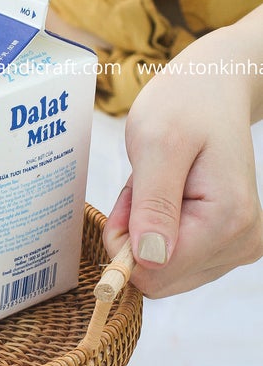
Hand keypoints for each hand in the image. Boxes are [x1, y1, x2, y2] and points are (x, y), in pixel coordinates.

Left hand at [103, 21, 262, 297]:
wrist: (213, 90)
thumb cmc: (183, 106)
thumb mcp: (156, 144)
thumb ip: (153, 205)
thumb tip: (149, 260)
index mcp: (227, 222)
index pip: (153, 272)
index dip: (125, 239)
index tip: (132, 193)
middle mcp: (240, 243)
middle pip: (157, 276)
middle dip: (134, 233)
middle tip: (143, 183)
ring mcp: (235, 245)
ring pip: (161, 267)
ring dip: (144, 227)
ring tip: (157, 181)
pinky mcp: (224, 242)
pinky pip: (171, 255)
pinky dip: (155, 225)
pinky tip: (167, 191)